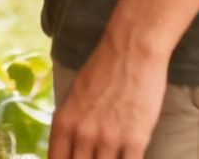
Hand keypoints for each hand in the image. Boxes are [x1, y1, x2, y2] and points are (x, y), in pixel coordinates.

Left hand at [47, 36, 167, 158]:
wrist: (132, 49)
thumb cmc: (104, 68)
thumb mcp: (75, 96)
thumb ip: (71, 125)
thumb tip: (70, 148)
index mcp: (63, 122)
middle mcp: (82, 133)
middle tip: (95, 155)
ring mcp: (108, 138)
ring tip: (111, 154)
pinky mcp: (135, 139)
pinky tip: (127, 156)